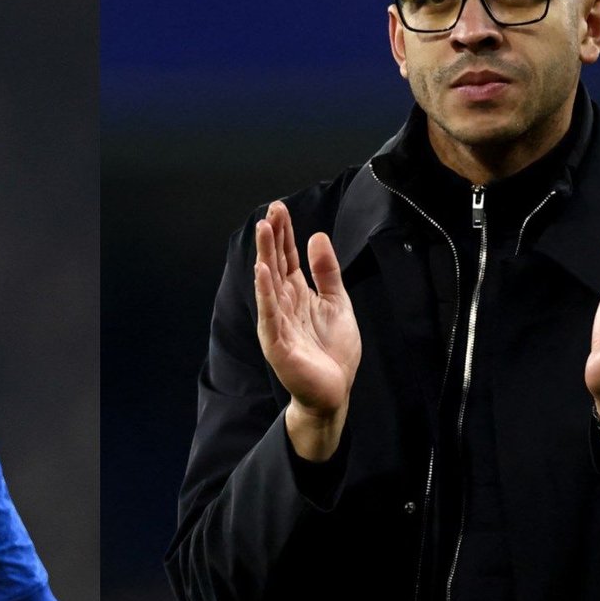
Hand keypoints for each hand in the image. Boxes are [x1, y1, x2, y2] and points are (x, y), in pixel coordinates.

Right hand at [253, 200, 361, 461]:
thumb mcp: (337, 302)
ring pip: (269, 284)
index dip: (284, 234)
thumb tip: (317, 236)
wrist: (334, 391)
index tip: (279, 208)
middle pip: (275, 265)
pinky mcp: (277, 343)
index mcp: (296, 294)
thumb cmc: (333, 351)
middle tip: (270, 211)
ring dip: (265, 256)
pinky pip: (270, 314)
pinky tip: (262, 271)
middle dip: (272, 238)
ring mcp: (278, 323)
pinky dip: (265, 292)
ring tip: (263, 230)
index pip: (287, 258)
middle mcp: (283, 305)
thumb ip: (327, 272)